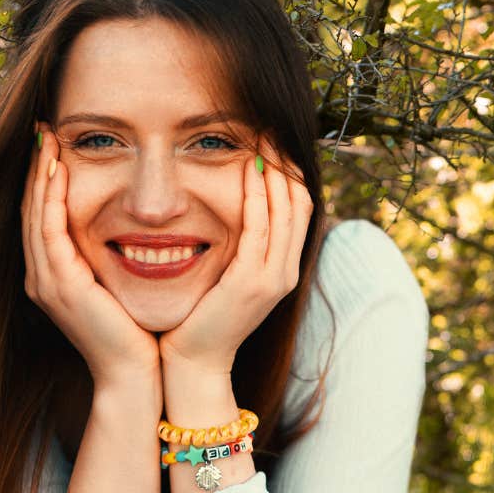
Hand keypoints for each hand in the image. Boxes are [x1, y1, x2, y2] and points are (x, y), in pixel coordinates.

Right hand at [22, 124, 158, 384]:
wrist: (135, 374)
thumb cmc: (138, 334)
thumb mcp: (122, 287)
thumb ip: (117, 259)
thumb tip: (141, 228)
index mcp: (56, 277)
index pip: (45, 218)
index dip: (46, 182)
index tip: (55, 147)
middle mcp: (43, 277)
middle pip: (32, 211)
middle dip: (37, 170)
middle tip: (43, 132)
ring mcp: (47, 282)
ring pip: (35, 216)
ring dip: (40, 176)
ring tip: (46, 142)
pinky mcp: (61, 286)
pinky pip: (49, 233)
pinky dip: (51, 200)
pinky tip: (58, 173)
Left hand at [159, 139, 311, 375]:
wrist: (194, 362)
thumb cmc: (200, 319)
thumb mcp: (227, 279)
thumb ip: (237, 249)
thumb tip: (231, 212)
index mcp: (282, 270)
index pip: (298, 212)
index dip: (291, 175)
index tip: (275, 143)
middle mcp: (285, 272)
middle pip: (299, 206)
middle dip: (287, 166)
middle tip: (272, 130)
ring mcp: (273, 279)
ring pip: (285, 213)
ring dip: (275, 173)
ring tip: (264, 141)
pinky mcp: (252, 282)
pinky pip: (260, 230)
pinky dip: (257, 198)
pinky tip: (249, 173)